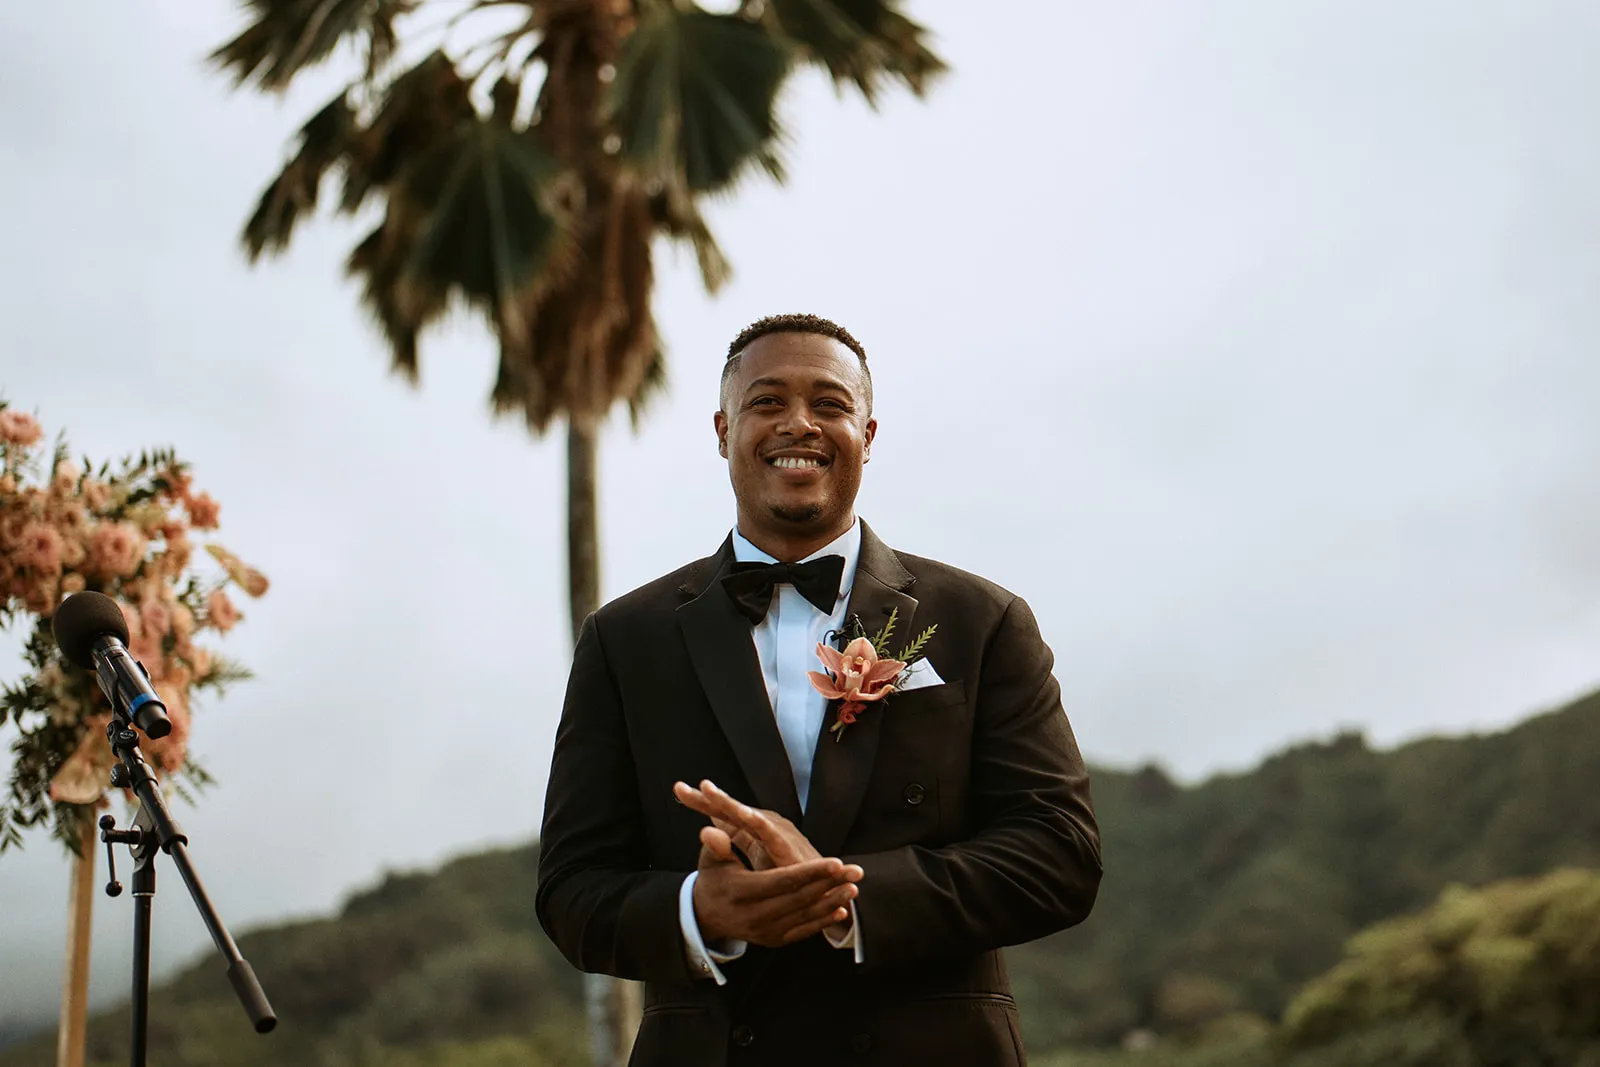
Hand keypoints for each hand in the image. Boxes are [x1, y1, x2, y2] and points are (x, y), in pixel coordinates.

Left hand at [674, 779, 818, 869]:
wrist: (816, 890)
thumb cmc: (783, 871)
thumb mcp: (748, 857)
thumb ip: (728, 843)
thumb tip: (705, 831)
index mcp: (751, 828)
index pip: (722, 812)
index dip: (701, 801)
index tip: (677, 789)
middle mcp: (763, 824)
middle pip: (731, 808)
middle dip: (709, 796)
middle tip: (683, 787)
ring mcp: (776, 832)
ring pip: (746, 814)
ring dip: (728, 801)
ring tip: (707, 790)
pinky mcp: (787, 846)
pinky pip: (769, 833)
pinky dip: (757, 821)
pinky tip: (742, 814)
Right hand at [692, 823, 861, 946]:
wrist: (707, 917)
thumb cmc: (714, 881)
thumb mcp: (710, 861)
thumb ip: (716, 845)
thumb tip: (710, 831)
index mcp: (742, 892)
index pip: (782, 881)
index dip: (810, 872)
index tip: (835, 862)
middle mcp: (755, 916)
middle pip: (799, 899)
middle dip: (830, 884)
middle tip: (855, 871)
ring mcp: (765, 932)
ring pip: (804, 916)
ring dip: (832, 902)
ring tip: (854, 888)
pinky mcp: (773, 940)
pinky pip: (802, 931)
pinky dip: (822, 921)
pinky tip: (840, 909)